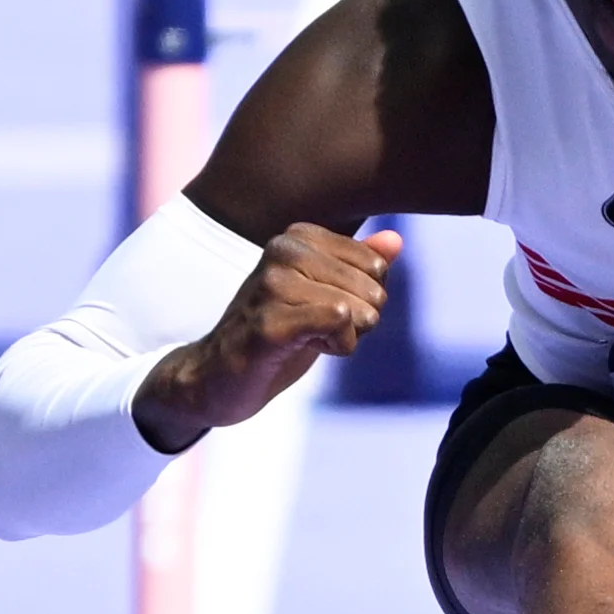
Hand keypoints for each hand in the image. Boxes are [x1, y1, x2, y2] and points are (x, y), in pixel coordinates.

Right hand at [134, 223, 399, 452]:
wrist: (218, 375)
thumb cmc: (278, 332)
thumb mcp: (325, 294)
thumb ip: (360, 265)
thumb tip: (395, 240)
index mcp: (297, 237)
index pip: (375, 266)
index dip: (364, 299)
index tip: (327, 310)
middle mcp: (282, 251)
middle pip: (371, 287)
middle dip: (359, 320)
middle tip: (316, 331)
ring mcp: (272, 285)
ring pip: (357, 307)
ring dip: (345, 337)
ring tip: (306, 339)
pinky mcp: (270, 322)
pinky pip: (339, 321)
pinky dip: (337, 346)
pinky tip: (304, 348)